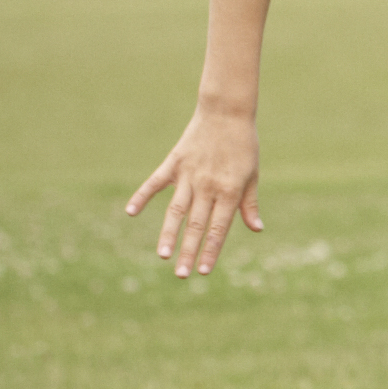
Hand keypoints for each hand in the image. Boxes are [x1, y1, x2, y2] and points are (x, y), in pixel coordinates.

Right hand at [121, 109, 262, 275]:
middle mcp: (208, 186)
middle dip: (189, 250)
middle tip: (181, 275)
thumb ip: (250, 203)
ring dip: (169, 233)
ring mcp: (189, 175)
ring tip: (163, 255)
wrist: (227, 113)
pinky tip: (131, 212)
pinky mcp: (174, 163)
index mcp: (230, 191)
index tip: (203, 271)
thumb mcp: (253, 174)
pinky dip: (142, 196)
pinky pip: (155, 183)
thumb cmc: (244, 146)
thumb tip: (256, 229)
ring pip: (176, 210)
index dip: (211, 250)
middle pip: (197, 224)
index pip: (220, 228)